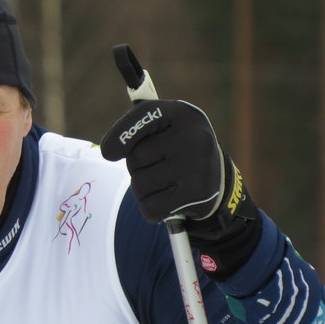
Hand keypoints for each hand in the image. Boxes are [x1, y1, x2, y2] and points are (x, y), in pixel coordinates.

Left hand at [100, 99, 260, 278]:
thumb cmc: (176, 150)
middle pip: (135, 158)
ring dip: (142, 190)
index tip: (108, 152)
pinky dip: (151, 209)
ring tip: (163, 183)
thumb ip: (135, 125)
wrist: (216, 181)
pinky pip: (150, 207)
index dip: (120, 134)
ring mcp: (197, 166)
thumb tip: (108, 150)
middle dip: (136, 168)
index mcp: (183, 114)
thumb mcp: (162, 128)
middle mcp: (194, 136)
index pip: (142, 117)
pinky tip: (166, 202)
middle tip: (158, 166)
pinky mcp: (197, 195)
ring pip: (139, 185)